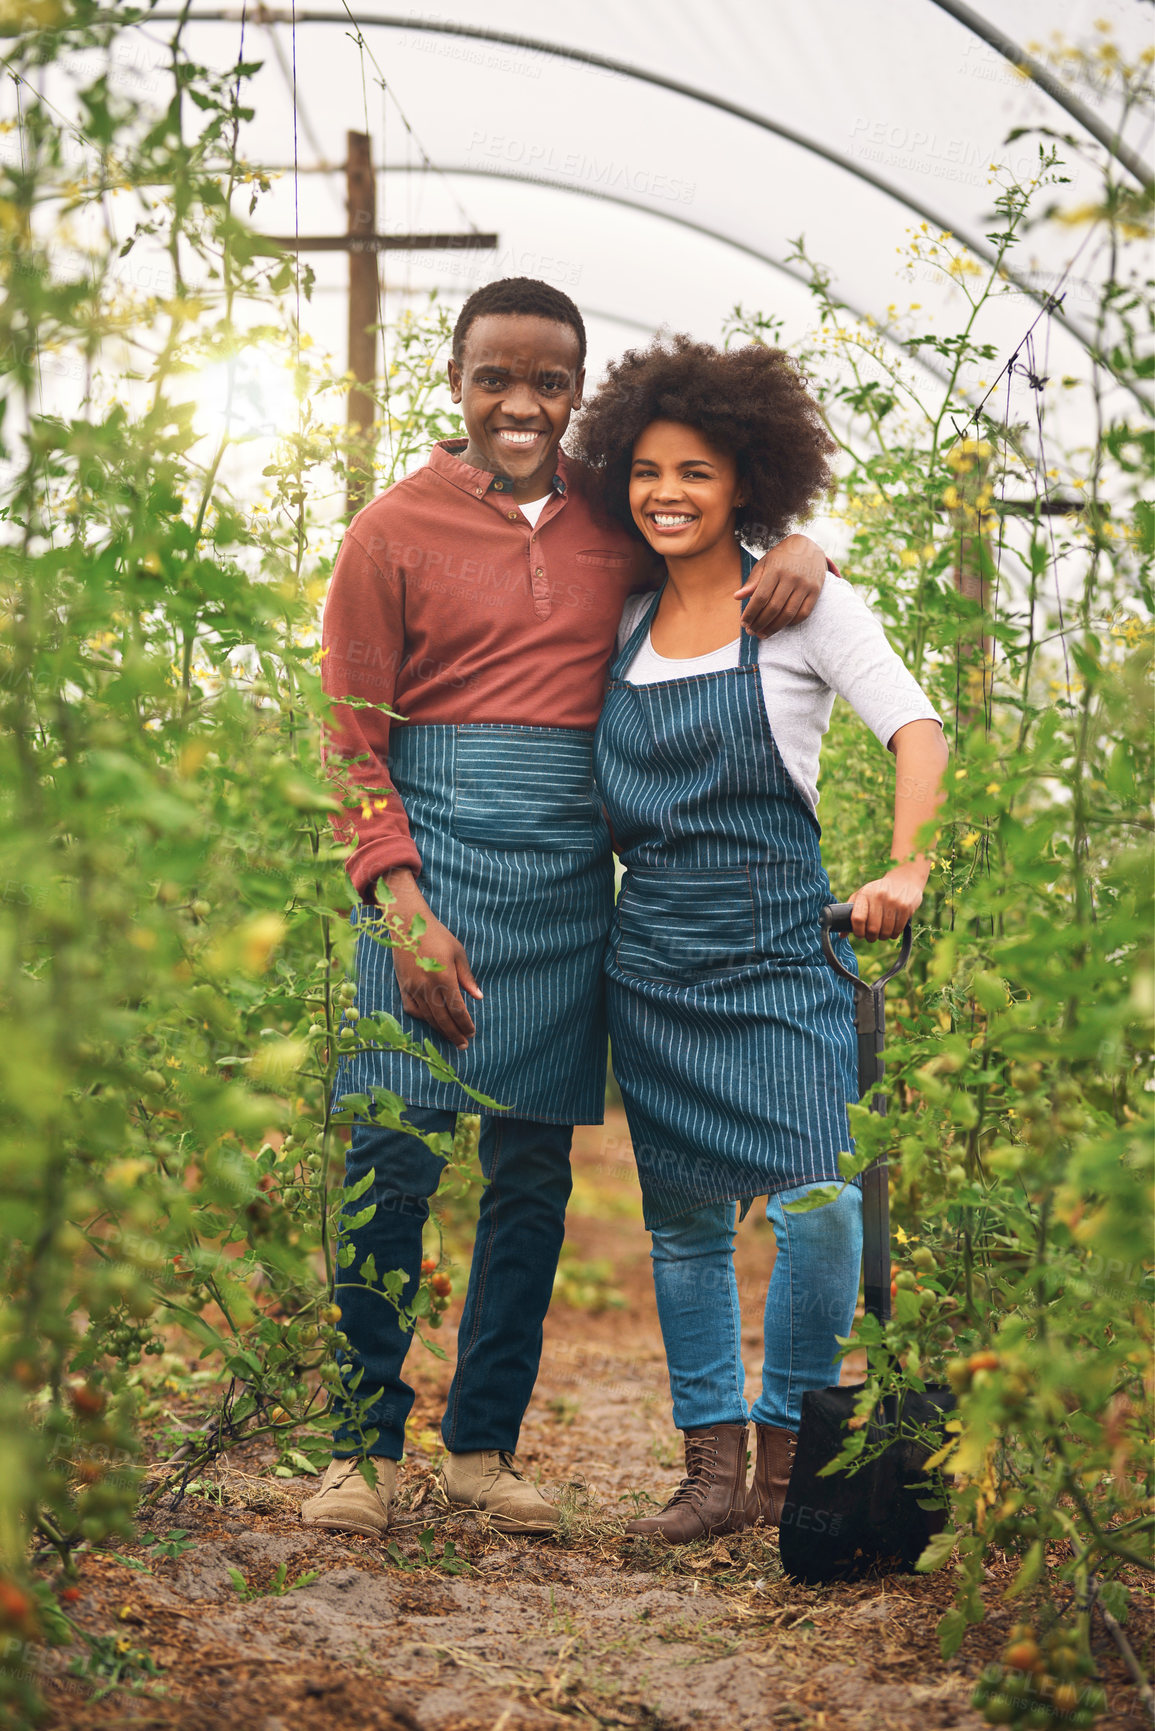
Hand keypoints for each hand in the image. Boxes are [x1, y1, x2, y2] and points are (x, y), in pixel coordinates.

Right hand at [380, 870, 481, 1048]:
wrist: (407, 925)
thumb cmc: (437, 936)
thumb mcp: (458, 953)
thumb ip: (467, 978)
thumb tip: (478, 997)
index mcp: (444, 977)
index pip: (458, 1009)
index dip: (465, 1024)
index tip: (472, 1032)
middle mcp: (427, 986)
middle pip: (443, 1019)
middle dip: (455, 1034)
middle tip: (463, 1045)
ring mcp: (413, 988)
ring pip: (428, 1017)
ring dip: (440, 1030)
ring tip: (451, 1038)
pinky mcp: (403, 986)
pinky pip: (412, 1010)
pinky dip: (423, 1019)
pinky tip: (431, 1022)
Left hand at [735, 532, 827, 636]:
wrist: (809, 547)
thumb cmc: (781, 558)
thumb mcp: (764, 564)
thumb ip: (752, 581)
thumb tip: (737, 598)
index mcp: (776, 569)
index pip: (761, 597)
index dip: (751, 613)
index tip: (743, 623)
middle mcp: (792, 577)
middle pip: (773, 608)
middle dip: (760, 623)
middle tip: (751, 631)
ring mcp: (805, 584)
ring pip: (788, 614)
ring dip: (774, 628)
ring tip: (763, 634)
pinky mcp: (816, 591)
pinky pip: (803, 613)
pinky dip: (791, 623)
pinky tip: (780, 626)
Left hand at [849, 863, 927, 940]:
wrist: (905, 879)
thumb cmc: (878, 891)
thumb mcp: (863, 895)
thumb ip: (851, 913)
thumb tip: (841, 935)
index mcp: (865, 894)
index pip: (857, 918)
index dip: (858, 931)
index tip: (859, 934)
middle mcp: (879, 897)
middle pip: (872, 929)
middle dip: (871, 937)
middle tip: (871, 937)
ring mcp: (893, 902)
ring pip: (885, 932)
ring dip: (882, 937)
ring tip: (882, 934)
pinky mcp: (906, 907)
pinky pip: (897, 930)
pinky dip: (893, 935)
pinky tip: (892, 930)